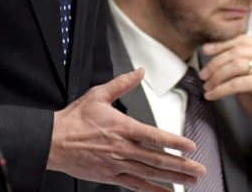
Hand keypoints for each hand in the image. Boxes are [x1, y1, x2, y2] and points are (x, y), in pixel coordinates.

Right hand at [48, 68, 205, 191]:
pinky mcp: (110, 176)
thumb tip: (139, 71)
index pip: (154, 136)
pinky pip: (135, 185)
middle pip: (157, 159)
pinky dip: (152, 190)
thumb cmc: (74, 119)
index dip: (174, 143)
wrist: (52, 141)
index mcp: (122, 127)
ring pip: (150, 174)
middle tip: (199, 169)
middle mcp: (123, 148)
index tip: (191, 146)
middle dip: (181, 165)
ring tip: (191, 181)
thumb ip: (122, 83)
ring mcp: (117, 164)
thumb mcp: (98, 94)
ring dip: (173, 179)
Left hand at [200, 36, 251, 164]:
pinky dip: (221, 89)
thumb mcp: (249, 73)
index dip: (221, 45)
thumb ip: (237, 61)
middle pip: (236, 52)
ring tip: (206, 86)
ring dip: (216, 76)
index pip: (241, 40)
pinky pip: (236, 83)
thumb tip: (211, 51)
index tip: (204, 50)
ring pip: (235, 66)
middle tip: (203, 74)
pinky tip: (211, 95)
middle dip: (215, 63)